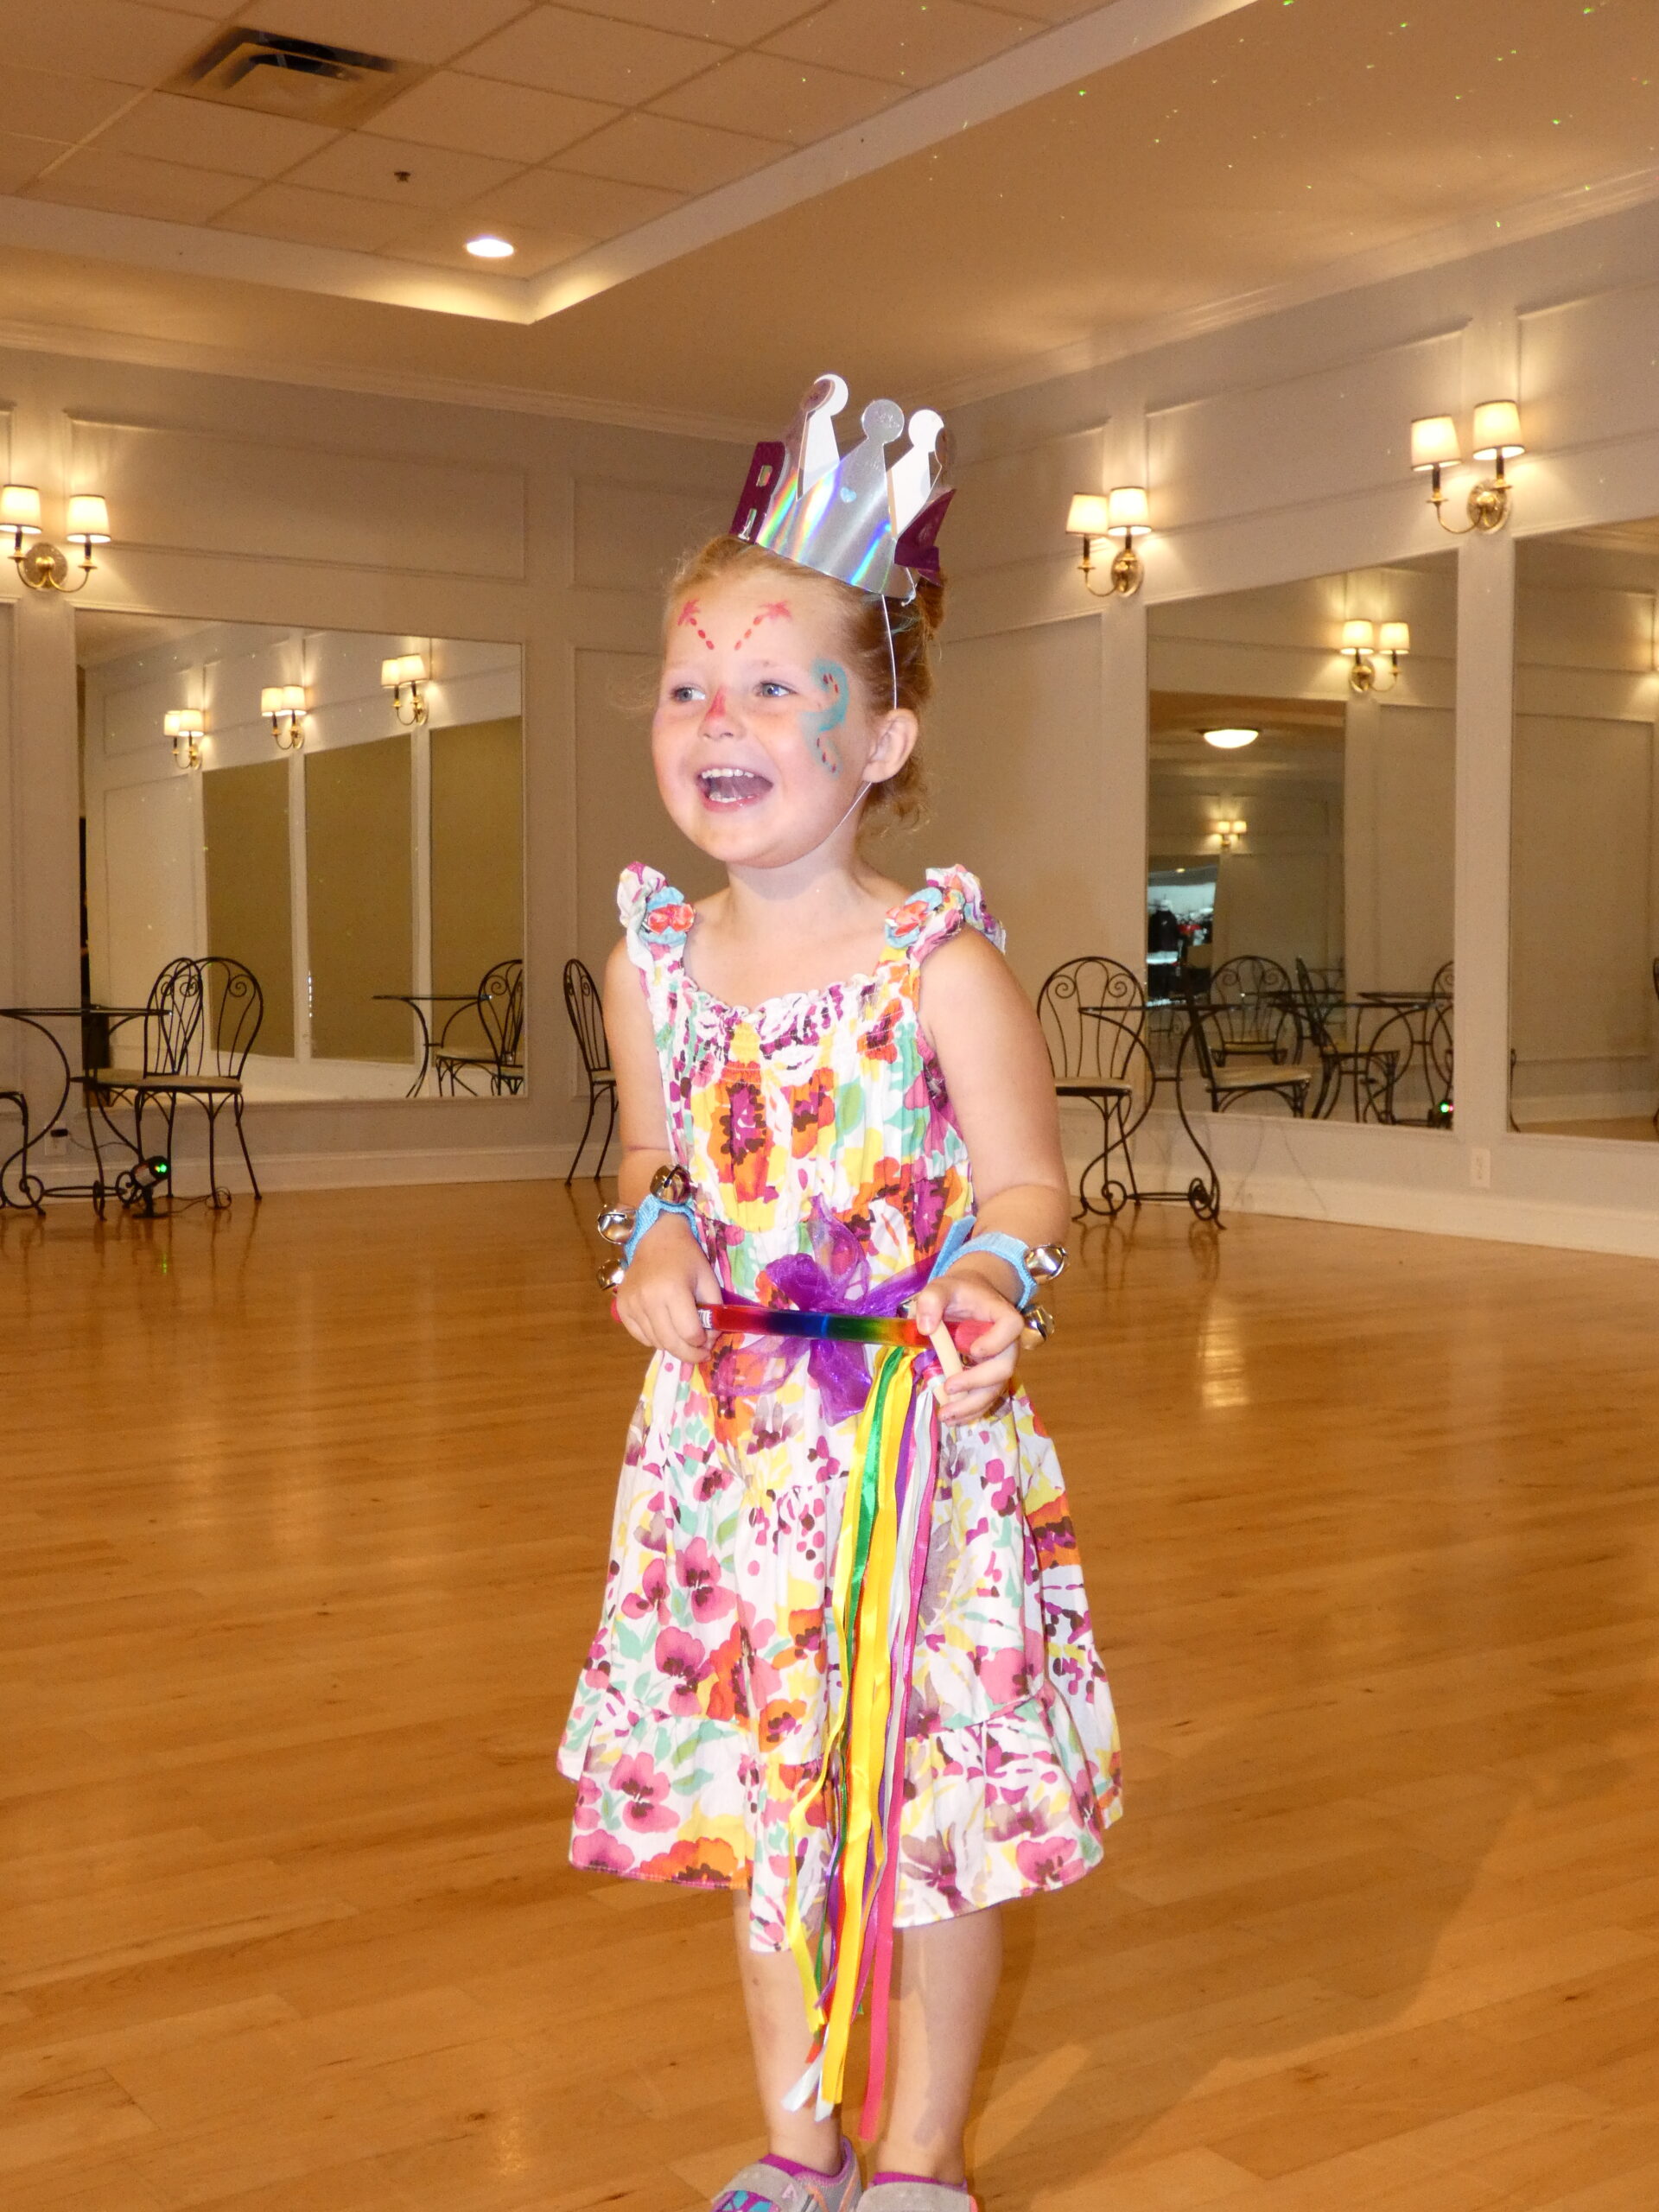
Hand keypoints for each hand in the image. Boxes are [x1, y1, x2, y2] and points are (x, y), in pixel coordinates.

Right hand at [614, 1216, 720, 1363]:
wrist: (656, 1238)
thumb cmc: (687, 1258)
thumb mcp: (708, 1279)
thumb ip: (713, 1311)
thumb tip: (708, 1341)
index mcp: (673, 1290)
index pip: (689, 1333)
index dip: (702, 1342)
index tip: (708, 1340)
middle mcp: (648, 1300)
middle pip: (671, 1344)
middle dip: (690, 1354)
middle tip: (700, 1354)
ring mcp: (631, 1305)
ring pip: (656, 1343)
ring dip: (674, 1347)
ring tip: (684, 1339)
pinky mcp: (621, 1308)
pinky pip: (640, 1337)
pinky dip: (656, 1339)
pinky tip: (666, 1329)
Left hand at [909, 1258, 1024, 1426]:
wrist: (969, 1298)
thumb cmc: (957, 1292)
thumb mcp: (940, 1287)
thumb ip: (931, 1301)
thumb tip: (925, 1328)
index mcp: (1001, 1314)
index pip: (1011, 1326)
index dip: (996, 1341)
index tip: (973, 1350)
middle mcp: (1007, 1342)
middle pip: (1004, 1367)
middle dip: (977, 1383)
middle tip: (948, 1389)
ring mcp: (1000, 1361)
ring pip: (995, 1388)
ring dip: (972, 1405)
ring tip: (945, 1415)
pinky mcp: (990, 1375)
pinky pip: (986, 1396)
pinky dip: (970, 1409)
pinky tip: (951, 1417)